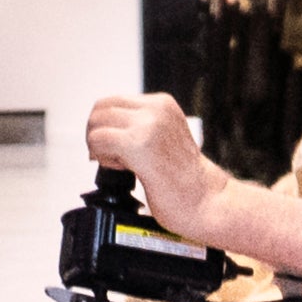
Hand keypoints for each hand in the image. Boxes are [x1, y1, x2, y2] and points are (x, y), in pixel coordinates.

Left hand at [86, 94, 229, 236]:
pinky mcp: (139, 144)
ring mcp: (148, 125)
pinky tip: (122, 169)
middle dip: (97, 134)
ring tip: (119, 164)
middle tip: (108, 157)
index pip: (112, 101)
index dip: (104, 125)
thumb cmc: (184, 178)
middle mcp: (155, 109)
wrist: (205, 200)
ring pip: (96, 123)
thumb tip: (104, 125)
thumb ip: (139, 125)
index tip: (110, 146)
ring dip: (100, 146)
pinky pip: (98, 140)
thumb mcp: (163, 137)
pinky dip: (102, 157)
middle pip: (101, 109)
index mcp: (161, 104)